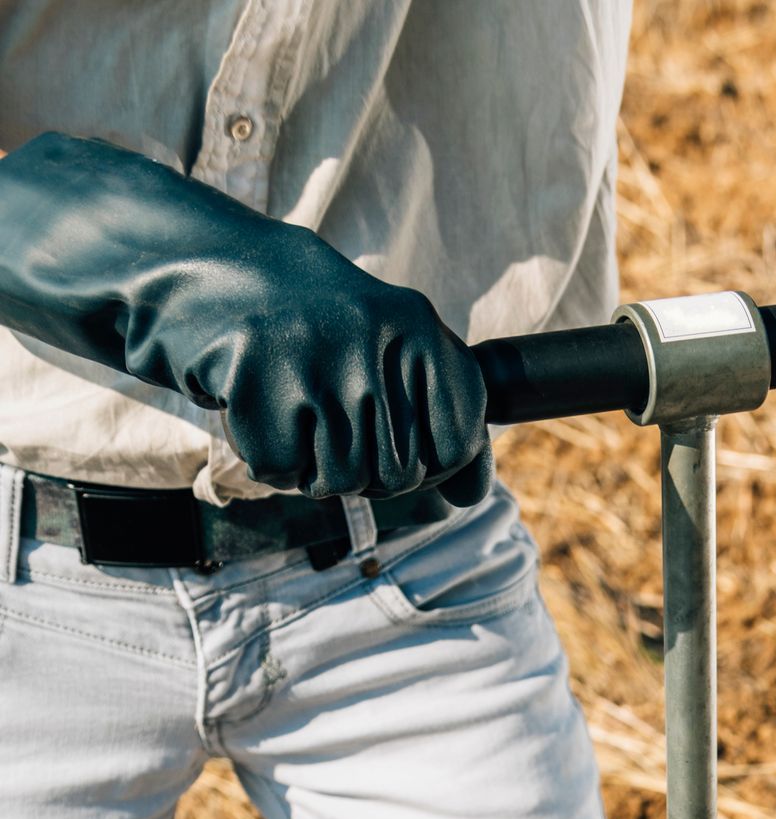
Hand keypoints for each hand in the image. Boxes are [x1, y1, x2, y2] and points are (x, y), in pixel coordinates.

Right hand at [0, 135, 490, 500]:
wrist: (208, 270)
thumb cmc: (312, 327)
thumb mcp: (390, 350)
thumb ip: (442, 417)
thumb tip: (473, 497)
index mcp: (418, 329)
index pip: (455, 448)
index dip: (423, 460)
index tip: (387, 426)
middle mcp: (375, 340)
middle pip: (396, 476)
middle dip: (360, 464)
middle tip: (323, 409)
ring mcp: (317, 359)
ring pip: (341, 481)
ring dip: (311, 462)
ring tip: (292, 403)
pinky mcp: (259, 380)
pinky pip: (283, 471)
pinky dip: (268, 455)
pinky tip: (258, 404)